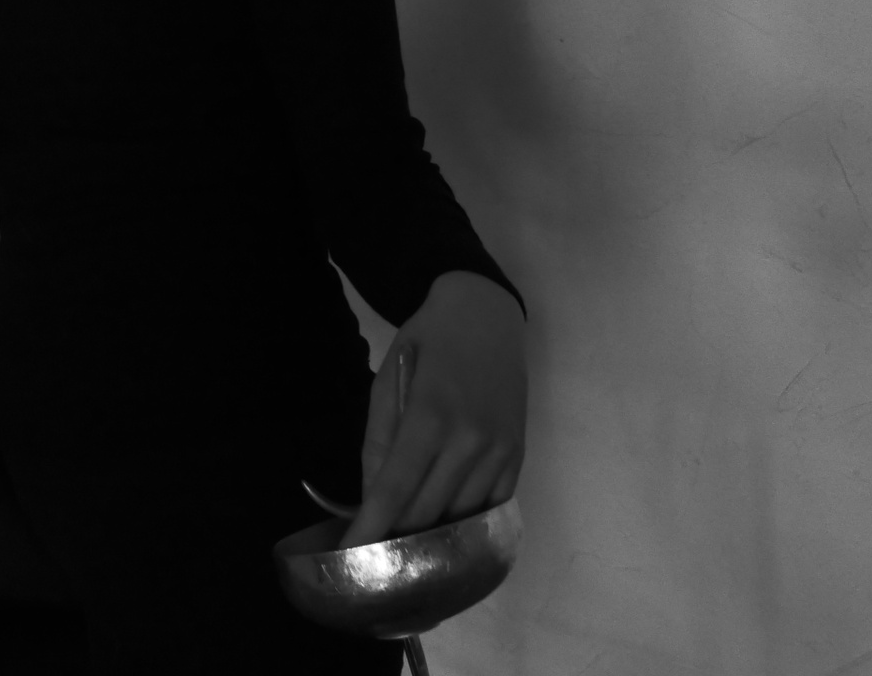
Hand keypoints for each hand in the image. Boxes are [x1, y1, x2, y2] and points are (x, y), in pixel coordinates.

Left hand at [343, 270, 526, 545]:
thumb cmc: (427, 341)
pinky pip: (492, 507)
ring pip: (461, 516)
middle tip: (373, 553)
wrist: (486, 314)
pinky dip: (466, 521)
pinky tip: (445, 525)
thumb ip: (377, 442)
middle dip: (397, 537)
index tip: (352, 557)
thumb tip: (371, 497)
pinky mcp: (519, 455)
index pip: (395, 490)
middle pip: (428, 511)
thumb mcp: (388, 380)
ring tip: (405, 543)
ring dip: (432, 533)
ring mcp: (501, 450)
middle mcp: (471, 440)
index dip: (372, 528)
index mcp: (431, 417)